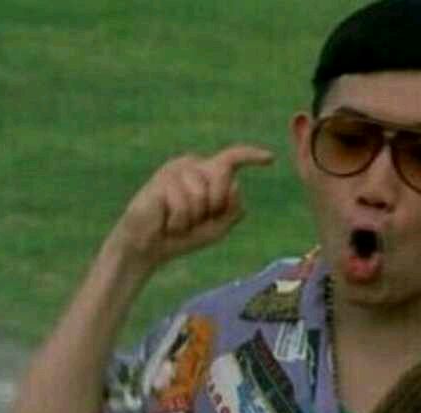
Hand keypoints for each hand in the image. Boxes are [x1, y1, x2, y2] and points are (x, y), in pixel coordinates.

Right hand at [110, 145, 273, 269]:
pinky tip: (167, 223)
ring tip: (178, 222)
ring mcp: (177, 170)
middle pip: (223, 177)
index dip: (251, 156)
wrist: (150, 248)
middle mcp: (193, 165)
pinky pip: (184, 205)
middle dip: (215, 205)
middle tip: (195, 220)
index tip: (270, 159)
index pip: (232, 159)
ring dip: (193, 218)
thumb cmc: (184, 236)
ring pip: (203, 195)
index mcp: (208, 173)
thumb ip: (233, 210)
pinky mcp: (162, 180)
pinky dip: (179, 221)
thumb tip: (236, 185)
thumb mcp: (218, 227)